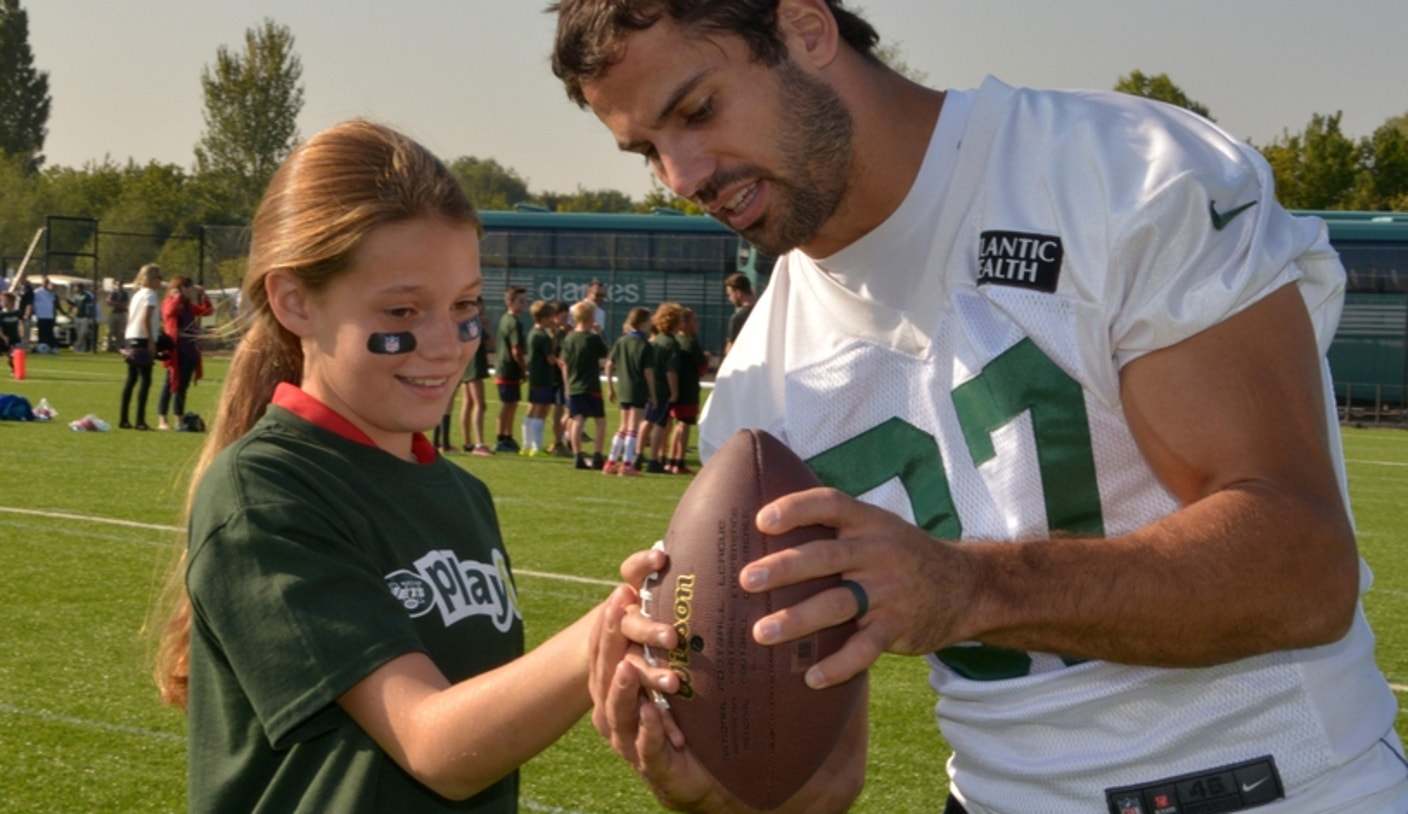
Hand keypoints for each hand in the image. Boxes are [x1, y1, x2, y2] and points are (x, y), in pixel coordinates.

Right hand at [589, 548, 727, 808]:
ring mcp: (627, 737)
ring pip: (617, 708)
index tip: (621, 590)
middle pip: (605, 670)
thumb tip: (669, 573)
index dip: (609, 619)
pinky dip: (647, 727)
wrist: (693, 771)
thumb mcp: (672, 670)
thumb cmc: (683, 712)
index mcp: (614, 684)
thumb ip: (665, 636)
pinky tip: (650, 710)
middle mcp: (613, 709)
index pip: (604, 648)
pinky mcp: (649, 762)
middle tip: (619, 609)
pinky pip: (645, 743)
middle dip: (611, 638)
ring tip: (628, 665)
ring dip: (624, 686)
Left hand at [742, 487, 976, 688]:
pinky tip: (811, 678)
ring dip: (797, 619)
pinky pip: (865, 649)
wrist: (968, 586)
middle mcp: (878, 552)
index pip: (831, 504)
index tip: (762, 521)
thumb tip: (767, 531)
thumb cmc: (903, 555)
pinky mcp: (898, 626)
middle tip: (748, 579)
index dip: (796, 508)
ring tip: (761, 632)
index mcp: (869, 522)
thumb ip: (838, 528)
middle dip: (784, 567)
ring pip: (838, 604)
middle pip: (826, 556)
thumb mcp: (880, 528)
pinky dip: (838, 665)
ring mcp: (889, 591)